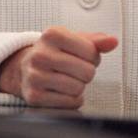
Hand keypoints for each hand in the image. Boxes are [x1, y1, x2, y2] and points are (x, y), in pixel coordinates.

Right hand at [0, 25, 117, 108]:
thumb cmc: (54, 52)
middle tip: (74, 69)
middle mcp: (40, 54)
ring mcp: (35, 76)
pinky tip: (61, 90)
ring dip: (78, 87)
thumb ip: (96, 41)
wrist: (24, 68)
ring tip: (66, 79)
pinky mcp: (34, 96)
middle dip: (86, 73)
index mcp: (52, 34)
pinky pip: (69, 103)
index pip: (92, 52)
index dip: (92, 57)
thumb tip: (113, 41)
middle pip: (87, 72)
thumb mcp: (73, 40)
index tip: (81, 56)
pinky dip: (71, 99)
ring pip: (78, 88)